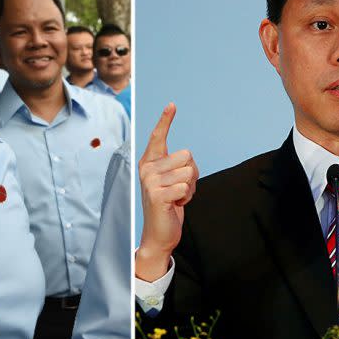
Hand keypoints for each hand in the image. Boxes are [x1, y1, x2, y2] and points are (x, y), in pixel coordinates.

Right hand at [136, 103, 198, 281]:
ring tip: (177, 197)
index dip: (165, 120)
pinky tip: (175, 205)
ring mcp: (150, 182)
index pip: (158, 136)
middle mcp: (146, 168)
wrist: (159, 233)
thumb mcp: (172, 180)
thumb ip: (177, 165)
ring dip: (190, 187)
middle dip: (192, 173)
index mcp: (149, 162)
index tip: (172, 105)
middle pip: (186, 155)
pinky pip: (186, 188)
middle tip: (180, 188)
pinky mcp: (157, 196)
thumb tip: (187, 158)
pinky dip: (187, 198)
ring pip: (189, 172)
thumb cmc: (169, 203)